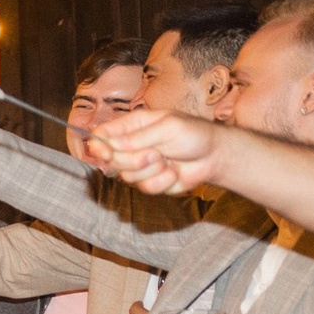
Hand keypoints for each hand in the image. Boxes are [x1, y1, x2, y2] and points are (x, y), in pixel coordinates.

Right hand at [92, 110, 221, 194]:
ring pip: (127, 176)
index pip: (101, 135)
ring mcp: (139, 166)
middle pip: (111, 160)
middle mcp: (131, 146)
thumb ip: (137, 136)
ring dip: (152, 170)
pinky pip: (145, 188)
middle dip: (134, 160)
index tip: (106, 154)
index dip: (98, 146)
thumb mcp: (168, 127)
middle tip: (156, 153)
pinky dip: (163, 181)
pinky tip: (175, 172)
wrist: (215, 156)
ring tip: (169, 160)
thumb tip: (108, 143)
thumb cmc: (194, 134)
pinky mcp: (150, 182)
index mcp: (131, 126)